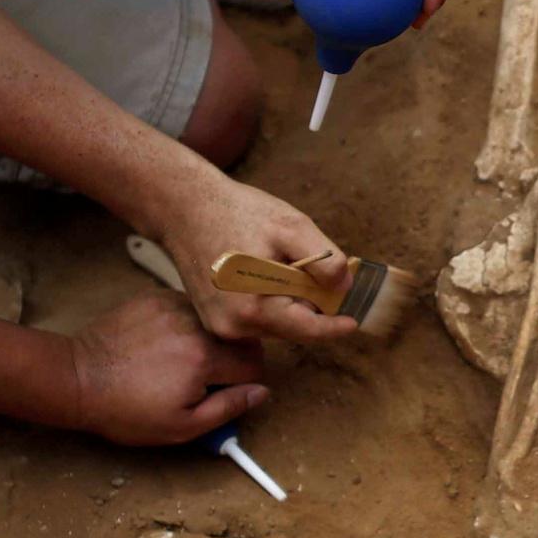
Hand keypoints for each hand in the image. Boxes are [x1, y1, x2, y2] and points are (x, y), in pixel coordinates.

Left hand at [69, 294, 268, 444]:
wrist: (77, 379)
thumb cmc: (126, 410)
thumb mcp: (182, 427)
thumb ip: (228, 408)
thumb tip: (261, 393)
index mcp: (204, 358)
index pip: (254, 362)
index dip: (247, 380)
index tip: (230, 389)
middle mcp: (193, 325)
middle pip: (239, 337)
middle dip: (233, 357)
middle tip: (208, 377)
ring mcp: (172, 306)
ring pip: (214, 321)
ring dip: (210, 339)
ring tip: (183, 359)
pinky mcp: (154, 298)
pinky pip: (189, 307)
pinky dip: (187, 324)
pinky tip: (166, 343)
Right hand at [155, 174, 357, 343]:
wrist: (183, 207)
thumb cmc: (236, 213)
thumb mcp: (292, 228)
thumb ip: (325, 260)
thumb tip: (345, 287)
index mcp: (253, 308)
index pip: (307, 330)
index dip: (334, 328)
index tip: (354, 324)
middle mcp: (234, 325)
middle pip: (292, 327)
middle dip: (309, 305)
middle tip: (305, 267)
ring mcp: (221, 325)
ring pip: (276, 322)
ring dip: (288, 301)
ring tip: (274, 261)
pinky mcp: (215, 319)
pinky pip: (257, 317)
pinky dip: (270, 300)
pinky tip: (259, 270)